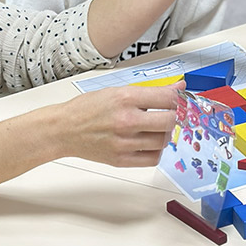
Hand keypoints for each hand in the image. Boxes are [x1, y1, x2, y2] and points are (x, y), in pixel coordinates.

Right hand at [60, 82, 183, 167]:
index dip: (179, 97)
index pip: (167, 97)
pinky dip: (156, 150)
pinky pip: (152, 158)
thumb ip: (150, 91)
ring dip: (165, 133)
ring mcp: (124, 142)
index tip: (180, 99)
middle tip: (172, 113)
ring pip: (163, 140)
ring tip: (157, 127)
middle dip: (176, 116)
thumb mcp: (118, 90)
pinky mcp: (121, 159)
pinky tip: (149, 141)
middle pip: (169, 120)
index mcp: (125, 98)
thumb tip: (179, 86)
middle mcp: (126, 120)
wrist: (64, 129)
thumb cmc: (88, 108)